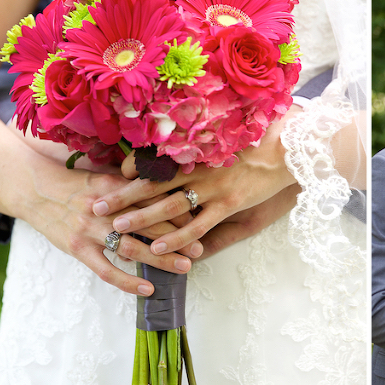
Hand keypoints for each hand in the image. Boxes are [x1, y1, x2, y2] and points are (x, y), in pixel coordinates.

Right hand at [15, 159, 200, 295]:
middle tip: (200, 248)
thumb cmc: (77, 184)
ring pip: (131, 247)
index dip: (179, 211)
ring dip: (160, 259)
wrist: (33, 188)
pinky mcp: (76, 248)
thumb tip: (169, 197)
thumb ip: (134, 188)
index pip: (155, 200)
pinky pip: (105, 269)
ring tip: (184, 267)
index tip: (200, 220)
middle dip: (178, 237)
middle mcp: (106, 208)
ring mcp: (90, 229)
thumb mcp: (106, 177)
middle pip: (149, 224)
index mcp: (117, 187)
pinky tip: (148, 289)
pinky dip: (127, 281)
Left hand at [91, 107, 300, 255]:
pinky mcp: (229, 204)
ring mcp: (212, 187)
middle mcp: (198, 168)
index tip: (112, 174)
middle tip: (96, 205)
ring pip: (168, 204)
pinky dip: (177, 237)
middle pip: (151, 183)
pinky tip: (159, 247)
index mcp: (196, 150)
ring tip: (117, 228)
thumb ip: (205, 146)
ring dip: (140, 217)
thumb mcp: (228, 137)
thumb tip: (183, 150)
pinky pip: (197, 225)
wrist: (289, 147)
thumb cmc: (259, 140)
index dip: (131, 168)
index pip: (156, 159)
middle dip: (122, 195)